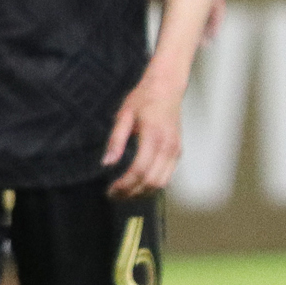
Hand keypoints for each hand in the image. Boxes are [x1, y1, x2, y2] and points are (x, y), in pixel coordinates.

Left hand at [103, 70, 184, 199]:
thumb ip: (115, 140)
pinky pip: (167, 176)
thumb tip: (107, 163)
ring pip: (162, 183)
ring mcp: (176, 150)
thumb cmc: (143, 99)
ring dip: (143, 192)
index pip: (139, 170)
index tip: (110, 190)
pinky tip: (138, 184)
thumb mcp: (123, 116)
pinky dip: (152, 185)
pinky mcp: (178, 151)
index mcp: (153, 136)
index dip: (124, 185)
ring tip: (125, 193)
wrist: (167, 88)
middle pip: (152, 181)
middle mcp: (168, 146)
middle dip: (132, 193)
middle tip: (114, 196)